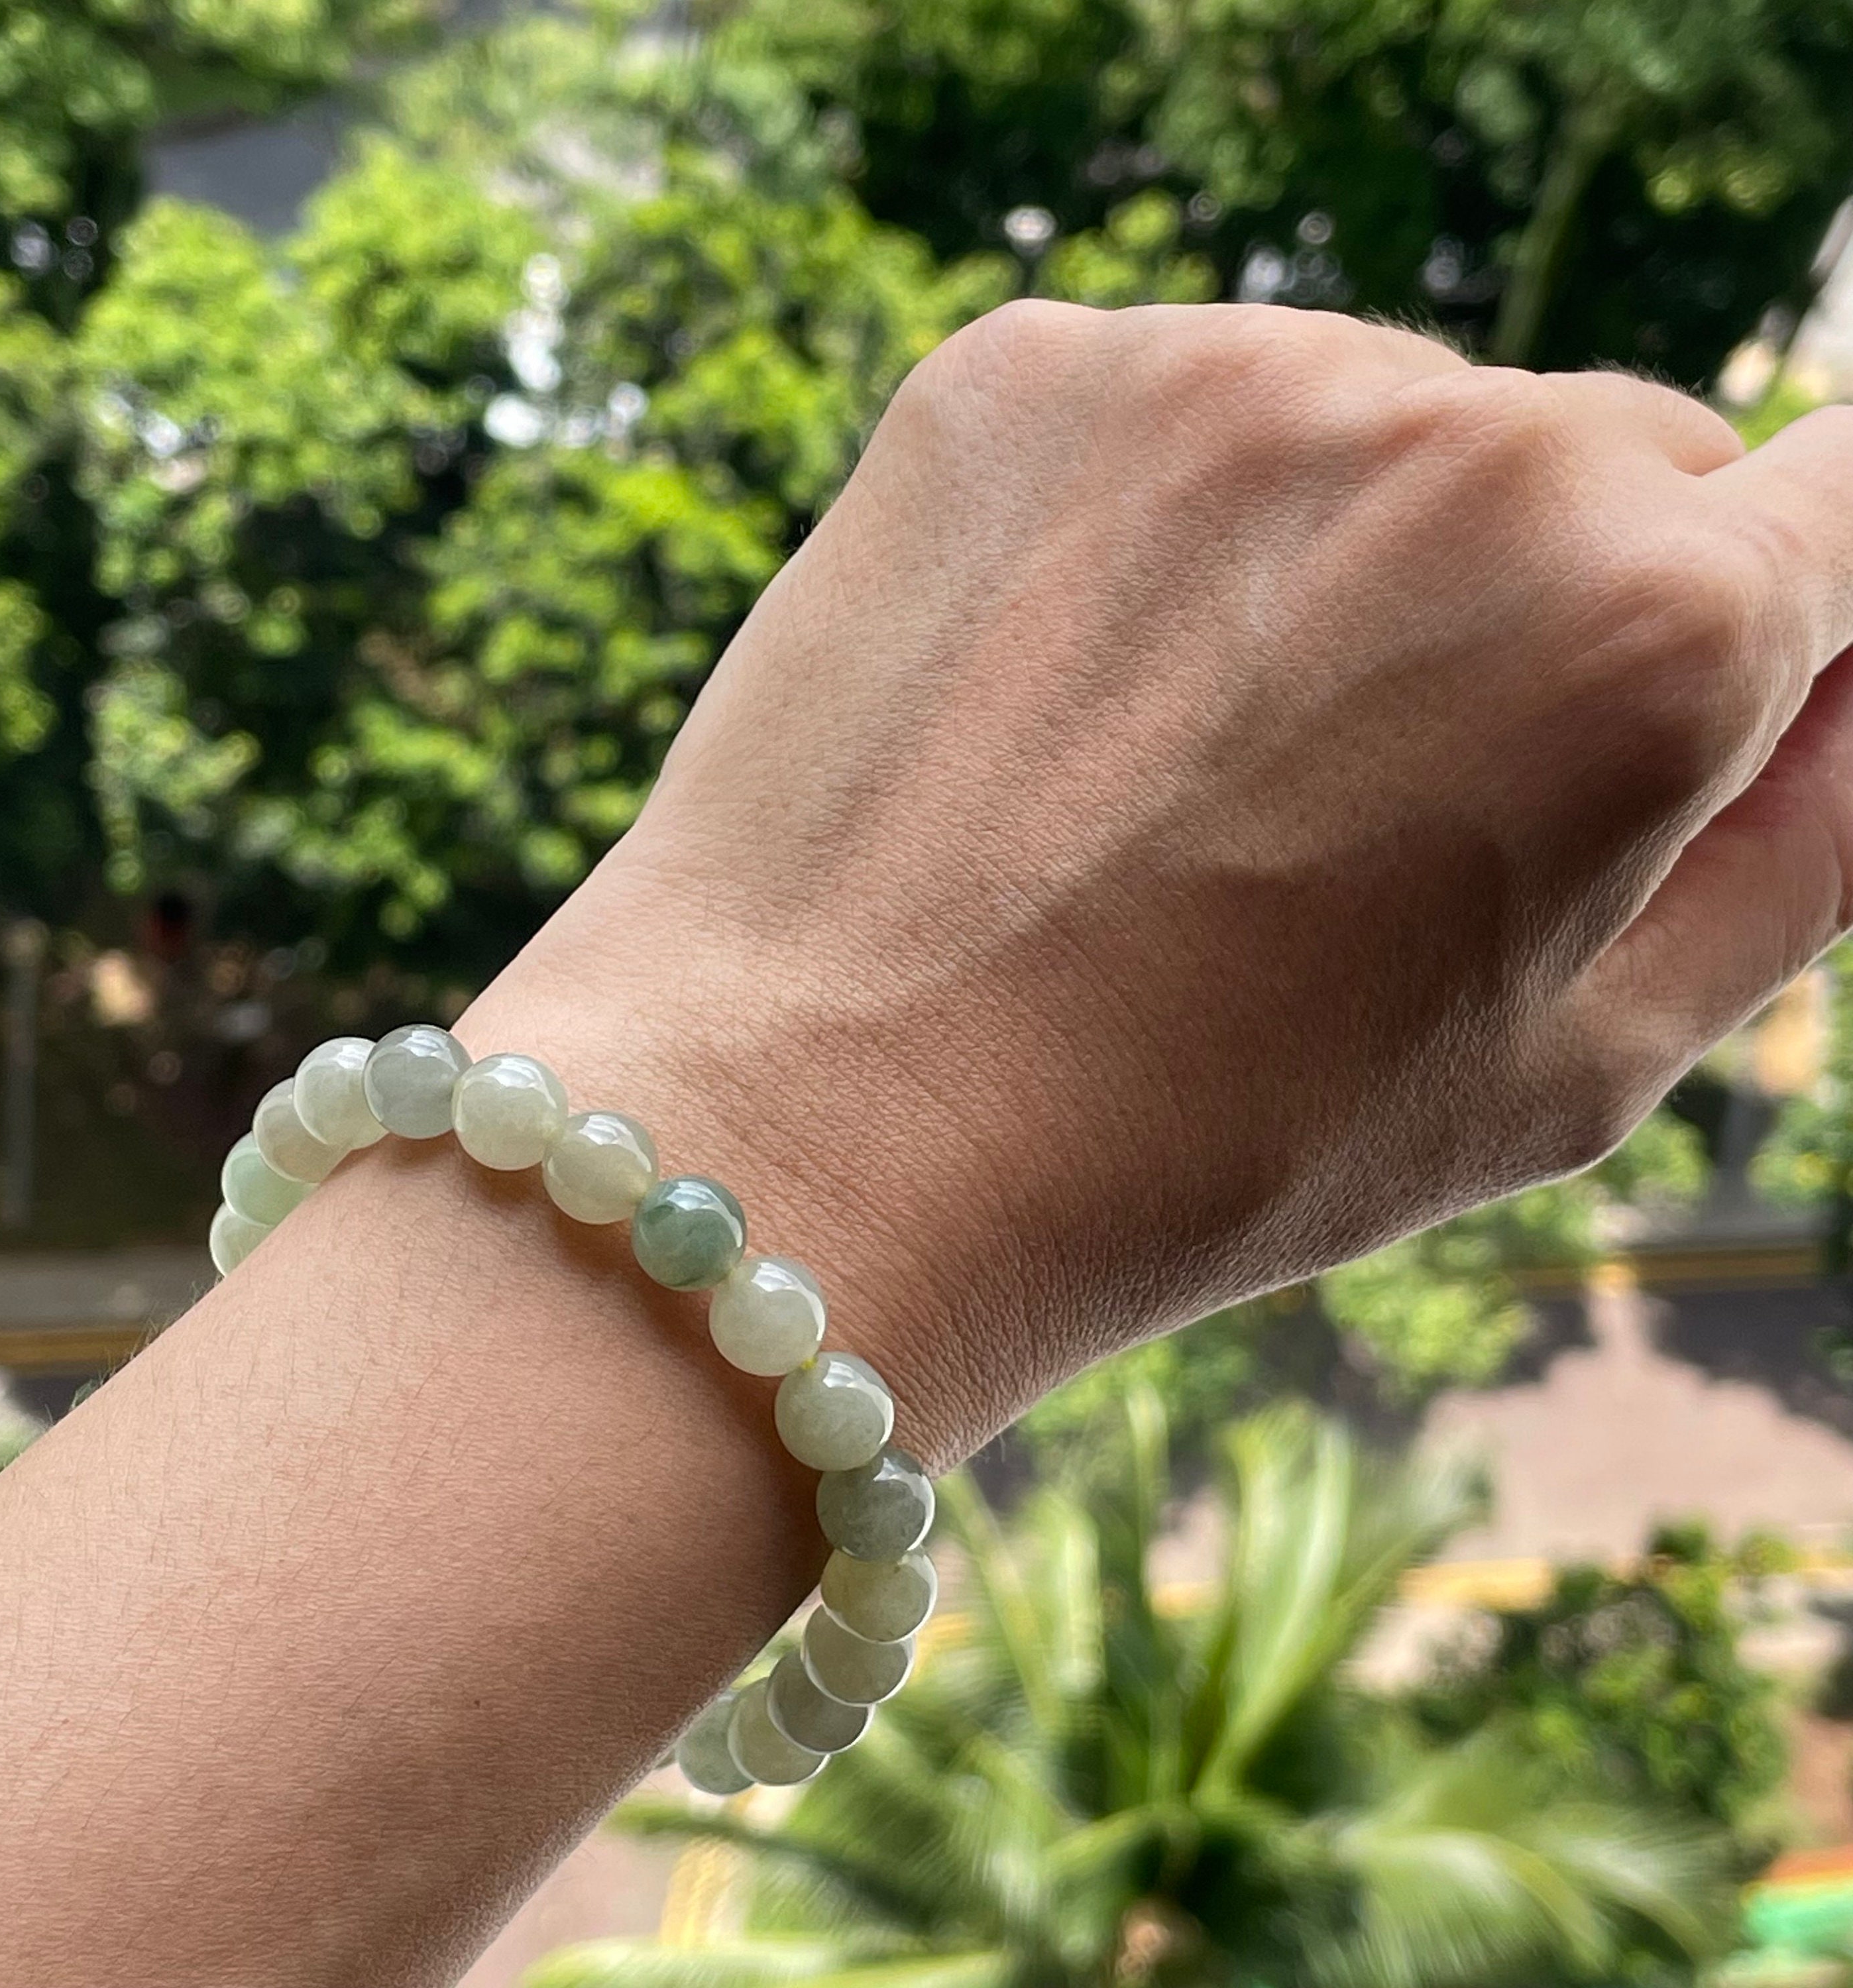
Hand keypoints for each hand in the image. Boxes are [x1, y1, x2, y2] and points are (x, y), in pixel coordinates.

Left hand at [466, 301, 1852, 1465]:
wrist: (824, 1129)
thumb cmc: (1206, 1145)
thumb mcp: (1581, 1066)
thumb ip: (1804, 848)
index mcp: (1651, 625)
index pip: (1850, 503)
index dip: (1782, 611)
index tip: (1666, 695)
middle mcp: (1464, 440)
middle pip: (1610, 459)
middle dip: (1549, 602)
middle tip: (1370, 797)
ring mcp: (1225, 373)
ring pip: (1388, 421)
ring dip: (1349, 554)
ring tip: (1191, 766)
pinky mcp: (1025, 371)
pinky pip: (1186, 409)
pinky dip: (1169, 522)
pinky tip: (1071, 694)